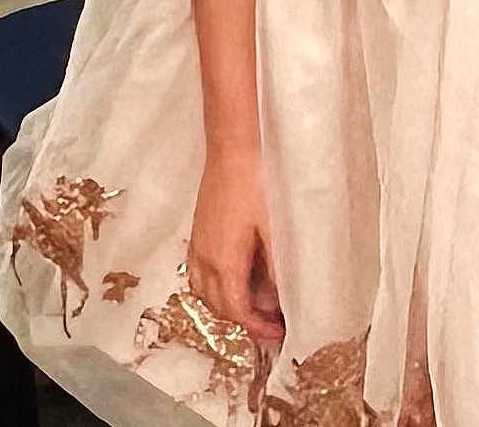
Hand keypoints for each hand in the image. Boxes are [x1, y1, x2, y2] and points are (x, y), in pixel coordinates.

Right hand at [186, 146, 284, 341]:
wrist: (233, 147)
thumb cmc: (257, 182)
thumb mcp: (273, 226)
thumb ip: (275, 265)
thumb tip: (280, 297)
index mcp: (224, 262)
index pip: (237, 310)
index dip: (257, 327)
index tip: (279, 332)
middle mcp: (205, 259)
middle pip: (219, 306)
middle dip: (244, 320)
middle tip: (273, 321)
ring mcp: (198, 245)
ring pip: (205, 292)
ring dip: (227, 305)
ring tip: (255, 304)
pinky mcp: (198, 231)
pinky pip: (199, 274)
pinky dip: (215, 287)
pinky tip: (234, 277)